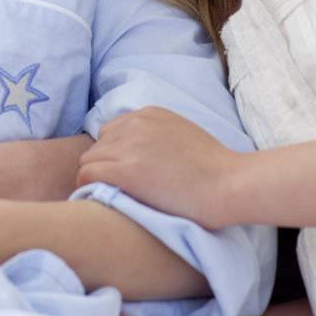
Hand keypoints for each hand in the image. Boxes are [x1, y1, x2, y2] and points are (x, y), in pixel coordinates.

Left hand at [77, 108, 234, 226]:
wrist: (228, 184)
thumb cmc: (214, 169)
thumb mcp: (182, 136)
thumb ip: (156, 138)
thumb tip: (138, 157)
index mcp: (150, 114)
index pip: (111, 132)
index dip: (115, 156)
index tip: (125, 176)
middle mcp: (135, 123)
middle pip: (98, 146)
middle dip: (105, 167)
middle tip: (119, 191)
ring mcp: (129, 145)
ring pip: (88, 161)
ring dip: (97, 179)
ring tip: (114, 198)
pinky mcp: (125, 169)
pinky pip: (86, 176)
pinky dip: (89, 189)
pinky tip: (104, 202)